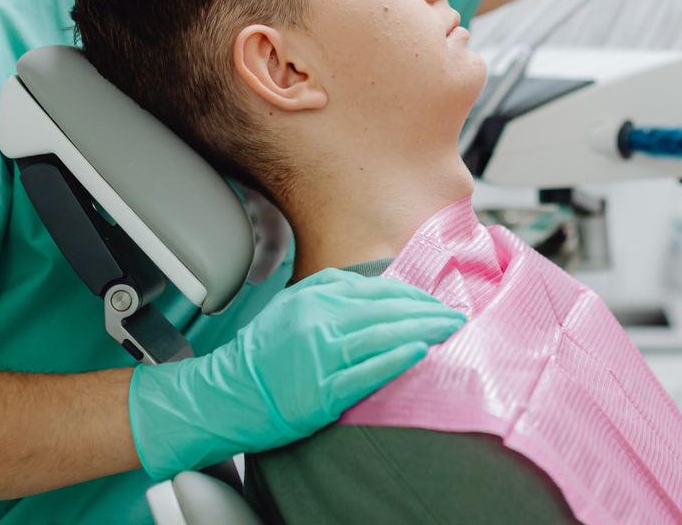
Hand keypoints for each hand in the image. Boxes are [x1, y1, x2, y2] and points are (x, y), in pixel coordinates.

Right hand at [127, 268, 464, 477]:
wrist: (224, 394)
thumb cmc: (262, 354)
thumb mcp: (294, 306)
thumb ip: (334, 292)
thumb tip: (381, 287)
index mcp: (315, 298)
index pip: (380, 291)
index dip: (416, 296)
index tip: (439, 302)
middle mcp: (319, 321)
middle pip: (388, 311)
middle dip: (428, 312)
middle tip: (457, 316)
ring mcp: (320, 356)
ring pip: (383, 336)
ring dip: (423, 331)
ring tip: (450, 331)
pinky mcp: (321, 392)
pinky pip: (366, 372)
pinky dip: (396, 360)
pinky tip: (420, 352)